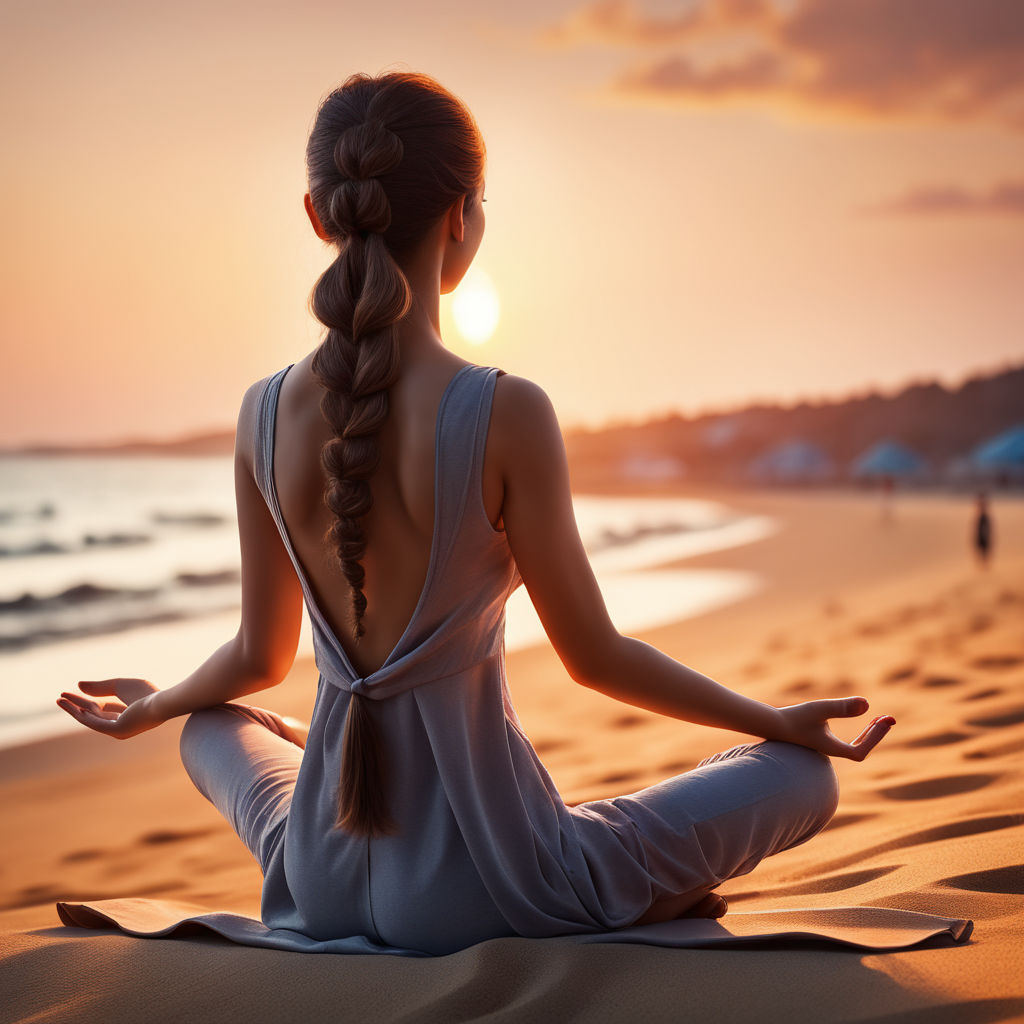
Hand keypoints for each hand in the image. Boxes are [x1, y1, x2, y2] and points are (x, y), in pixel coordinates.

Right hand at [56, 678, 164, 739]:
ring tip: (59, 699)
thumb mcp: (119, 685)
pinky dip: (80, 714)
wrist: (161, 702)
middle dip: (76, 705)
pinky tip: (71, 706)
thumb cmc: (146, 693)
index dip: (85, 700)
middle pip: (93, 713)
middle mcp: (121, 724)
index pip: (101, 708)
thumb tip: (78, 685)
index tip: (71, 692)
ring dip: (73, 709)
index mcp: (125, 714)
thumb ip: (100, 686)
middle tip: (60, 697)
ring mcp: (117, 730)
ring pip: (91, 718)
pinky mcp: (115, 731)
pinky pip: (94, 722)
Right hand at [775, 696, 893, 760]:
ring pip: (853, 746)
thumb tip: (867, 704)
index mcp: (831, 747)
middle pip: (859, 749)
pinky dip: (854, 731)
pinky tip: (850, 716)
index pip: (860, 752)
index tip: (885, 721)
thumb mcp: (819, 709)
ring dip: (867, 733)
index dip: (875, 739)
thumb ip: (842, 707)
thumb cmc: (794, 717)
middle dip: (875, 734)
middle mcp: (829, 749)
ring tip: (876, 719)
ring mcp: (823, 745)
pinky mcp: (817, 738)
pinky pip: (844, 740)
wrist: (769, 724)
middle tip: (887, 719)